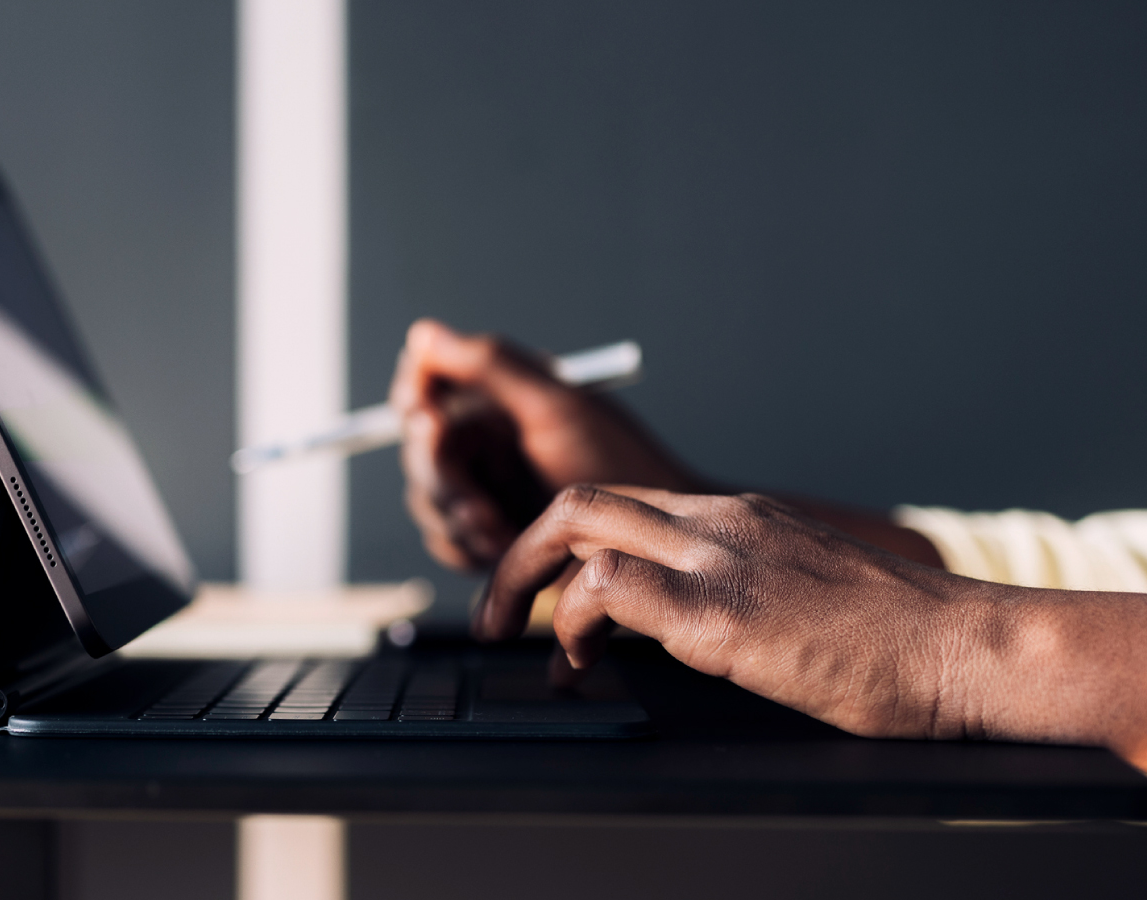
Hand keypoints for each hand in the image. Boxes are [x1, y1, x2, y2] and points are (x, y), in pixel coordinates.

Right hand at [390, 319, 697, 571]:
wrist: (653, 544)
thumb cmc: (622, 466)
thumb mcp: (557, 407)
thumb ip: (489, 366)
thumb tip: (424, 335)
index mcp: (499, 399)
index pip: (426, 388)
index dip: (416, 405)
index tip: (430, 420)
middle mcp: (486, 442)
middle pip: (420, 450)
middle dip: (442, 477)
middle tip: (473, 496)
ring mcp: (484, 490)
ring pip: (427, 500)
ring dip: (456, 518)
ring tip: (499, 528)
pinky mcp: (488, 537)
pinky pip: (445, 542)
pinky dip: (465, 548)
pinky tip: (502, 548)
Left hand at [475, 484, 1146, 760]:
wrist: (967, 646)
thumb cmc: (899, 636)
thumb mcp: (802, 589)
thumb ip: (739, 587)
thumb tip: (685, 625)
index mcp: (738, 516)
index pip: (620, 503)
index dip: (562, 545)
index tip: (539, 593)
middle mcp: (718, 522)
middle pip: (579, 501)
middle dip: (517, 555)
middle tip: (493, 617)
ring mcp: (717, 558)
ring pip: (579, 527)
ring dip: (527, 588)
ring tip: (527, 651)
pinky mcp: (722, 612)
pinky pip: (609, 589)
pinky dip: (572, 622)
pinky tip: (579, 666)